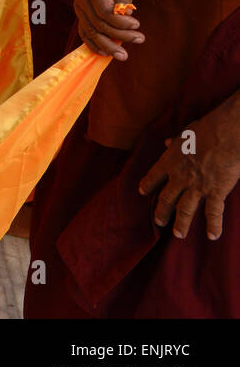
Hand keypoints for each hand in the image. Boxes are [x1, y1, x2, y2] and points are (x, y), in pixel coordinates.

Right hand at [74, 0, 142, 60]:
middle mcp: (82, 0)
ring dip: (107, 46)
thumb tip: (127, 19)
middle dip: (119, 36)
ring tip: (123, 56)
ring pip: (91, 32)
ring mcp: (79, 8)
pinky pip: (84, 33)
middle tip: (139, 39)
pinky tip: (105, 53)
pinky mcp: (81, 14)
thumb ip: (125, 0)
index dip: (121, 22)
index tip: (137, 25)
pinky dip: (93, 44)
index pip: (104, 12)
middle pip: (98, 25)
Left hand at [139, 94, 239, 240]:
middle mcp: (179, 177)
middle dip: (162, 211)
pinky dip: (213, 225)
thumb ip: (175, 141)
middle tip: (159, 222)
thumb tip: (167, 142)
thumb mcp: (184, 134)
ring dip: (181, 223)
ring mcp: (196, 187)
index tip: (142, 192)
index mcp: (170, 161)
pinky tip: (212, 236)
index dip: (148, 185)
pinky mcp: (215, 192)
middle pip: (166, 198)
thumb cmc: (205, 130)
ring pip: (185, 210)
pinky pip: (213, 212)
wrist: (223, 136)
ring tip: (178, 235)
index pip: (154, 176)